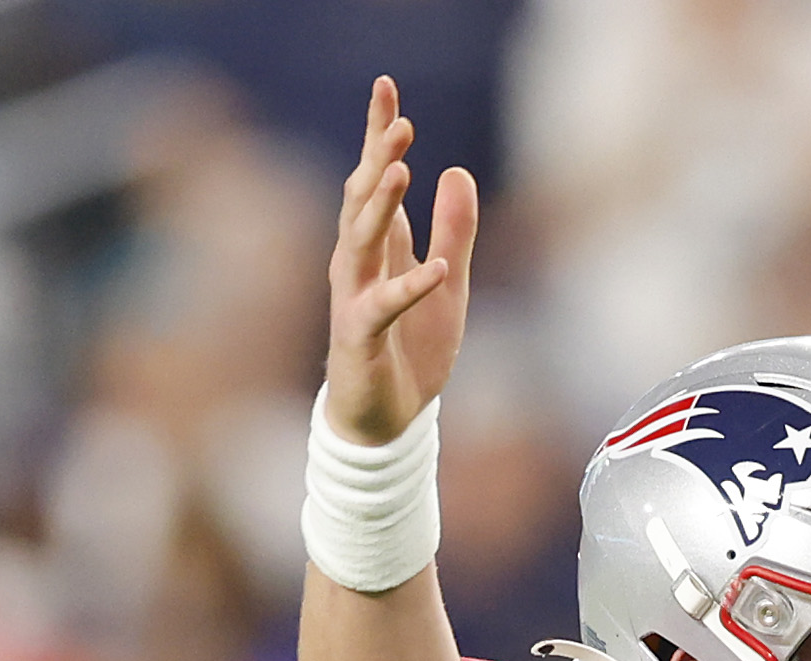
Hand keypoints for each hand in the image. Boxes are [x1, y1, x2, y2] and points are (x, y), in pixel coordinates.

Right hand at [324, 76, 479, 447]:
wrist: (387, 422)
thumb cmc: (410, 351)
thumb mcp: (449, 284)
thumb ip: (454, 231)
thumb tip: (456, 171)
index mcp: (376, 247)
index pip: (373, 178)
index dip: (378, 134)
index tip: (386, 87)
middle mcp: (357, 265)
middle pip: (362, 199)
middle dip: (376, 158)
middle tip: (398, 121)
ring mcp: (354, 299)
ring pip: (361, 243)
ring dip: (379, 207)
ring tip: (399, 170)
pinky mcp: (361, 338)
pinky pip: (383, 307)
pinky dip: (410, 287)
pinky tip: (436, 269)